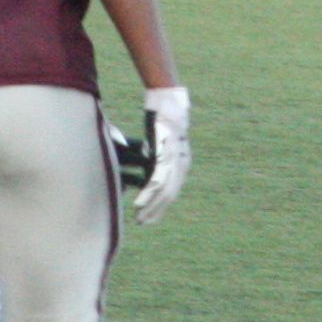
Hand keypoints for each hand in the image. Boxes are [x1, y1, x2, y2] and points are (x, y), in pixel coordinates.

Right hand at [133, 86, 189, 224]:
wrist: (168, 98)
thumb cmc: (161, 115)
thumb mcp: (160, 136)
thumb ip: (154, 150)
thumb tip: (141, 157)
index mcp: (181, 161)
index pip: (172, 190)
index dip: (161, 205)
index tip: (150, 215)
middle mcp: (181, 164)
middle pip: (169, 195)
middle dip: (156, 211)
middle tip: (144, 223)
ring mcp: (174, 160)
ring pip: (163, 191)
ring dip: (151, 207)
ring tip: (140, 217)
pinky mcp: (165, 155)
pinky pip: (156, 179)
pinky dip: (148, 194)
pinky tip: (139, 203)